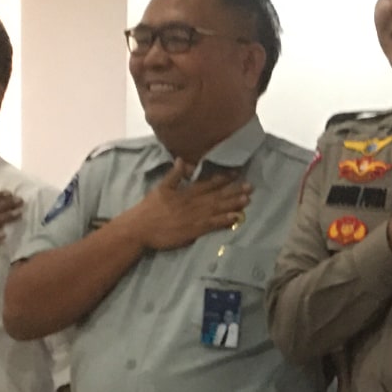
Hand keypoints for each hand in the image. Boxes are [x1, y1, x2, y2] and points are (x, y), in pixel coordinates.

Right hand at [123, 159, 250, 250]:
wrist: (140, 228)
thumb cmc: (150, 208)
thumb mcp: (162, 187)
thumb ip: (175, 174)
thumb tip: (184, 160)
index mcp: (187, 192)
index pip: (208, 183)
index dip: (224, 178)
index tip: (237, 173)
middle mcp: (194, 203)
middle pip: (217, 195)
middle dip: (234, 190)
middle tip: (250, 186)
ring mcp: (195, 217)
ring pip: (218, 209)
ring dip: (233, 204)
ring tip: (247, 200)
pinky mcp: (194, 231)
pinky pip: (213, 225)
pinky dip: (225, 221)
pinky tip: (236, 218)